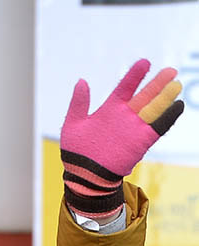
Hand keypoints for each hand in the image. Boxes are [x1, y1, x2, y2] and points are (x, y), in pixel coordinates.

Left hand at [60, 58, 184, 219]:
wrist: (85, 178)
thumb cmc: (76, 154)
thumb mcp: (72, 125)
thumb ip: (78, 104)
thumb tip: (82, 81)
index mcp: (109, 110)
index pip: (125, 87)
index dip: (135, 75)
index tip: (145, 62)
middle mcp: (124, 117)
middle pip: (145, 96)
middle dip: (158, 83)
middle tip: (171, 70)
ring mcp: (134, 129)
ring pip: (155, 109)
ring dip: (166, 96)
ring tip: (176, 84)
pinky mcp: (141, 142)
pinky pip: (158, 127)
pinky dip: (169, 117)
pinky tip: (177, 106)